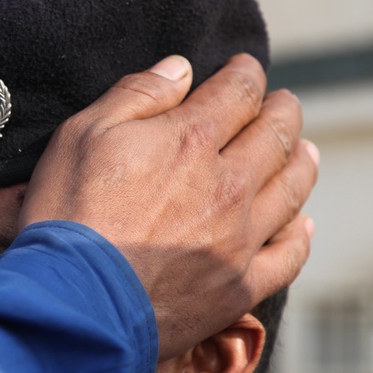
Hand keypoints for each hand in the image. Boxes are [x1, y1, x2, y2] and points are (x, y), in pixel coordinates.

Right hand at [20, 54, 317, 361]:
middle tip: (284, 103)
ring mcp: (239, 239)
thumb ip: (137, 95)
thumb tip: (180, 68)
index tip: (245, 68)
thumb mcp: (82, 135)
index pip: (238, 92)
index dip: (245, 73)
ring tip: (304, 150)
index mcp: (190, 140)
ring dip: (302, 162)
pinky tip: (303, 225)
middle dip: (283, 111)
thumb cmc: (68, 215)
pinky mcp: (239, 286)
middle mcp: (228, 185)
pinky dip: (301, 236)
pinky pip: (289, 256)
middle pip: (276, 136)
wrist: (73, 304)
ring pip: (292, 190)